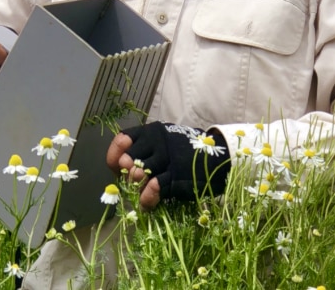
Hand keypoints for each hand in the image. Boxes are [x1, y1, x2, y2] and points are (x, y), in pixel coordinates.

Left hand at [106, 121, 229, 210]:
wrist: (219, 158)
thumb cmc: (186, 153)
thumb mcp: (164, 145)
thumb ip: (144, 153)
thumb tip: (121, 169)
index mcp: (152, 132)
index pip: (123, 139)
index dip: (114, 154)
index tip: (117, 165)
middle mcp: (157, 142)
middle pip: (128, 160)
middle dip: (126, 175)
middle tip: (134, 182)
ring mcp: (167, 159)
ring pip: (139, 175)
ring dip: (136, 188)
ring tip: (142, 193)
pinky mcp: (176, 176)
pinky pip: (154, 188)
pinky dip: (148, 198)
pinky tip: (149, 202)